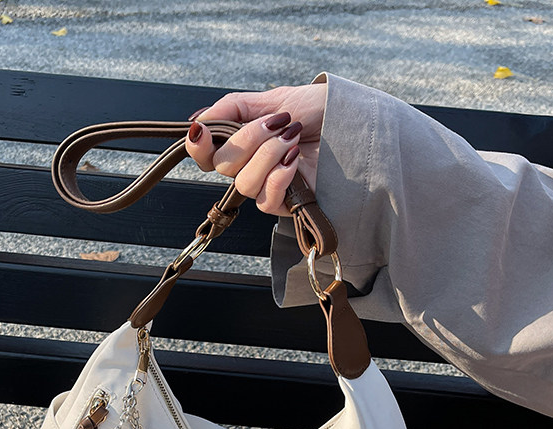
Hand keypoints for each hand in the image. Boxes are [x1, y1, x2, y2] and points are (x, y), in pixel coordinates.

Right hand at [185, 84, 325, 216]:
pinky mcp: (286, 204)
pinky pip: (265, 200)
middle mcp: (250, 166)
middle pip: (223, 166)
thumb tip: (199, 120)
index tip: (203, 132)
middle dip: (248, 140)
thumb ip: (234, 108)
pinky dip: (278, 177)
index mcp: (243, 141)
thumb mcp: (276, 99)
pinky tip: (295, 160)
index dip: (198, 146)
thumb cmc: (320, 111)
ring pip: (244, 184)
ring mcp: (267, 186)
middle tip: (277, 124)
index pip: (206, 154)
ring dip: (267, 156)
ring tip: (292, 138)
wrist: (354, 126)